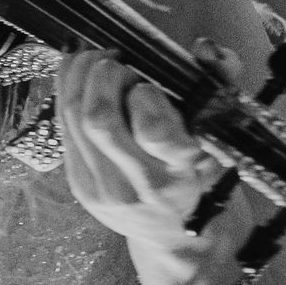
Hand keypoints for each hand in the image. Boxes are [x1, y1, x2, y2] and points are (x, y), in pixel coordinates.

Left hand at [54, 47, 246, 284]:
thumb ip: (220, 85)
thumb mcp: (222, 136)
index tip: (150, 86)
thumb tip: (206, 47)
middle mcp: (138, 188)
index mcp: (180, 175)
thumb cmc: (203, 176)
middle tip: (117, 60)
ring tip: (96, 60)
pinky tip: (79, 77)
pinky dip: (67, 94)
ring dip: (79, 77)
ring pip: (74, 119)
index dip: (146, 95)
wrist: (177, 237)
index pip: (152, 130)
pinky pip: (64, 130)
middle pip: (99, 119)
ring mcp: (102, 190)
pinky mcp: (78, 187)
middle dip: (103, 75)